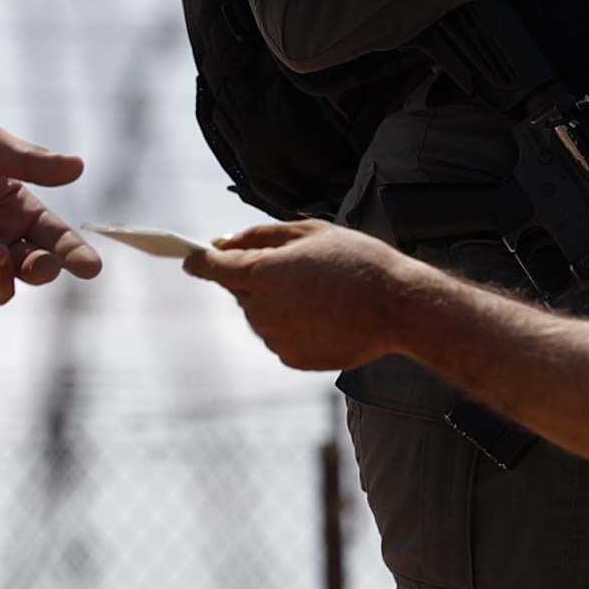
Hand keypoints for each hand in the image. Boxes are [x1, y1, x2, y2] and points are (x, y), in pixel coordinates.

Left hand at [190, 219, 429, 373]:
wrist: (398, 307)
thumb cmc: (358, 261)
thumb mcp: (311, 231)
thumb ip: (260, 235)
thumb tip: (222, 242)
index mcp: (261, 272)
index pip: (212, 267)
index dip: (199, 261)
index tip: (190, 259)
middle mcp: (261, 308)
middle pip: (240, 290)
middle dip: (257, 278)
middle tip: (299, 269)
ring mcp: (275, 337)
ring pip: (260, 315)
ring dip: (277, 302)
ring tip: (321, 293)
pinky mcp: (292, 358)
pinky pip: (280, 337)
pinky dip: (294, 326)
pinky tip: (326, 315)